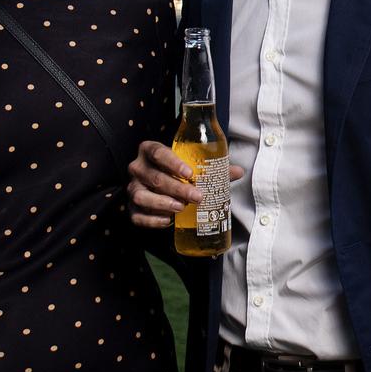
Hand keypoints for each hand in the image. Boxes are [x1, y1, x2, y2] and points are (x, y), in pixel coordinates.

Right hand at [127, 140, 242, 227]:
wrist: (159, 186)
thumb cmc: (177, 172)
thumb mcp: (191, 166)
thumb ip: (213, 168)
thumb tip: (239, 171)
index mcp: (149, 150)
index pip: (157, 152)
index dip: (172, 162)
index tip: (189, 173)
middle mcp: (137, 168)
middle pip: (154, 177)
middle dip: (176, 188)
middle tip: (196, 196)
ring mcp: (133, 188)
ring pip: (142, 196)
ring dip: (162, 203)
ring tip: (180, 208)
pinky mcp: (132, 209)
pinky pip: (137, 216)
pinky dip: (152, 220)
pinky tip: (168, 221)